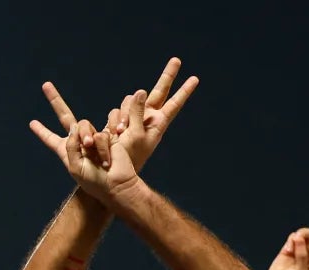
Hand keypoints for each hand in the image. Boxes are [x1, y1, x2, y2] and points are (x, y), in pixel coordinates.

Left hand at [30, 83, 140, 202]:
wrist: (115, 184)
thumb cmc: (93, 181)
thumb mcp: (74, 166)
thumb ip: (70, 145)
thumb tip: (75, 127)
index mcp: (66, 150)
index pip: (52, 139)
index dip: (42, 131)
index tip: (32, 123)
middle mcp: (77, 141)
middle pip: (65, 117)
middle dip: (55, 100)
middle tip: (45, 85)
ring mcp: (91, 137)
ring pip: (83, 125)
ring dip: (85, 138)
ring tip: (90, 151)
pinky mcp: (106, 136)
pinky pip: (99, 134)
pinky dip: (101, 148)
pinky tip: (105, 159)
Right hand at [99, 58, 197, 172]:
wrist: (113, 170)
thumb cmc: (129, 157)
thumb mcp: (136, 135)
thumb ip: (138, 112)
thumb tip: (141, 90)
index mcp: (157, 123)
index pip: (174, 104)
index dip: (184, 92)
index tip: (195, 79)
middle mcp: (147, 117)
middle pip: (159, 92)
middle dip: (167, 76)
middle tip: (177, 60)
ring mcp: (133, 118)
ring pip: (130, 100)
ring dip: (125, 112)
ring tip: (122, 132)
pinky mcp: (118, 121)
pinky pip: (115, 111)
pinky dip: (114, 119)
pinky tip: (114, 133)